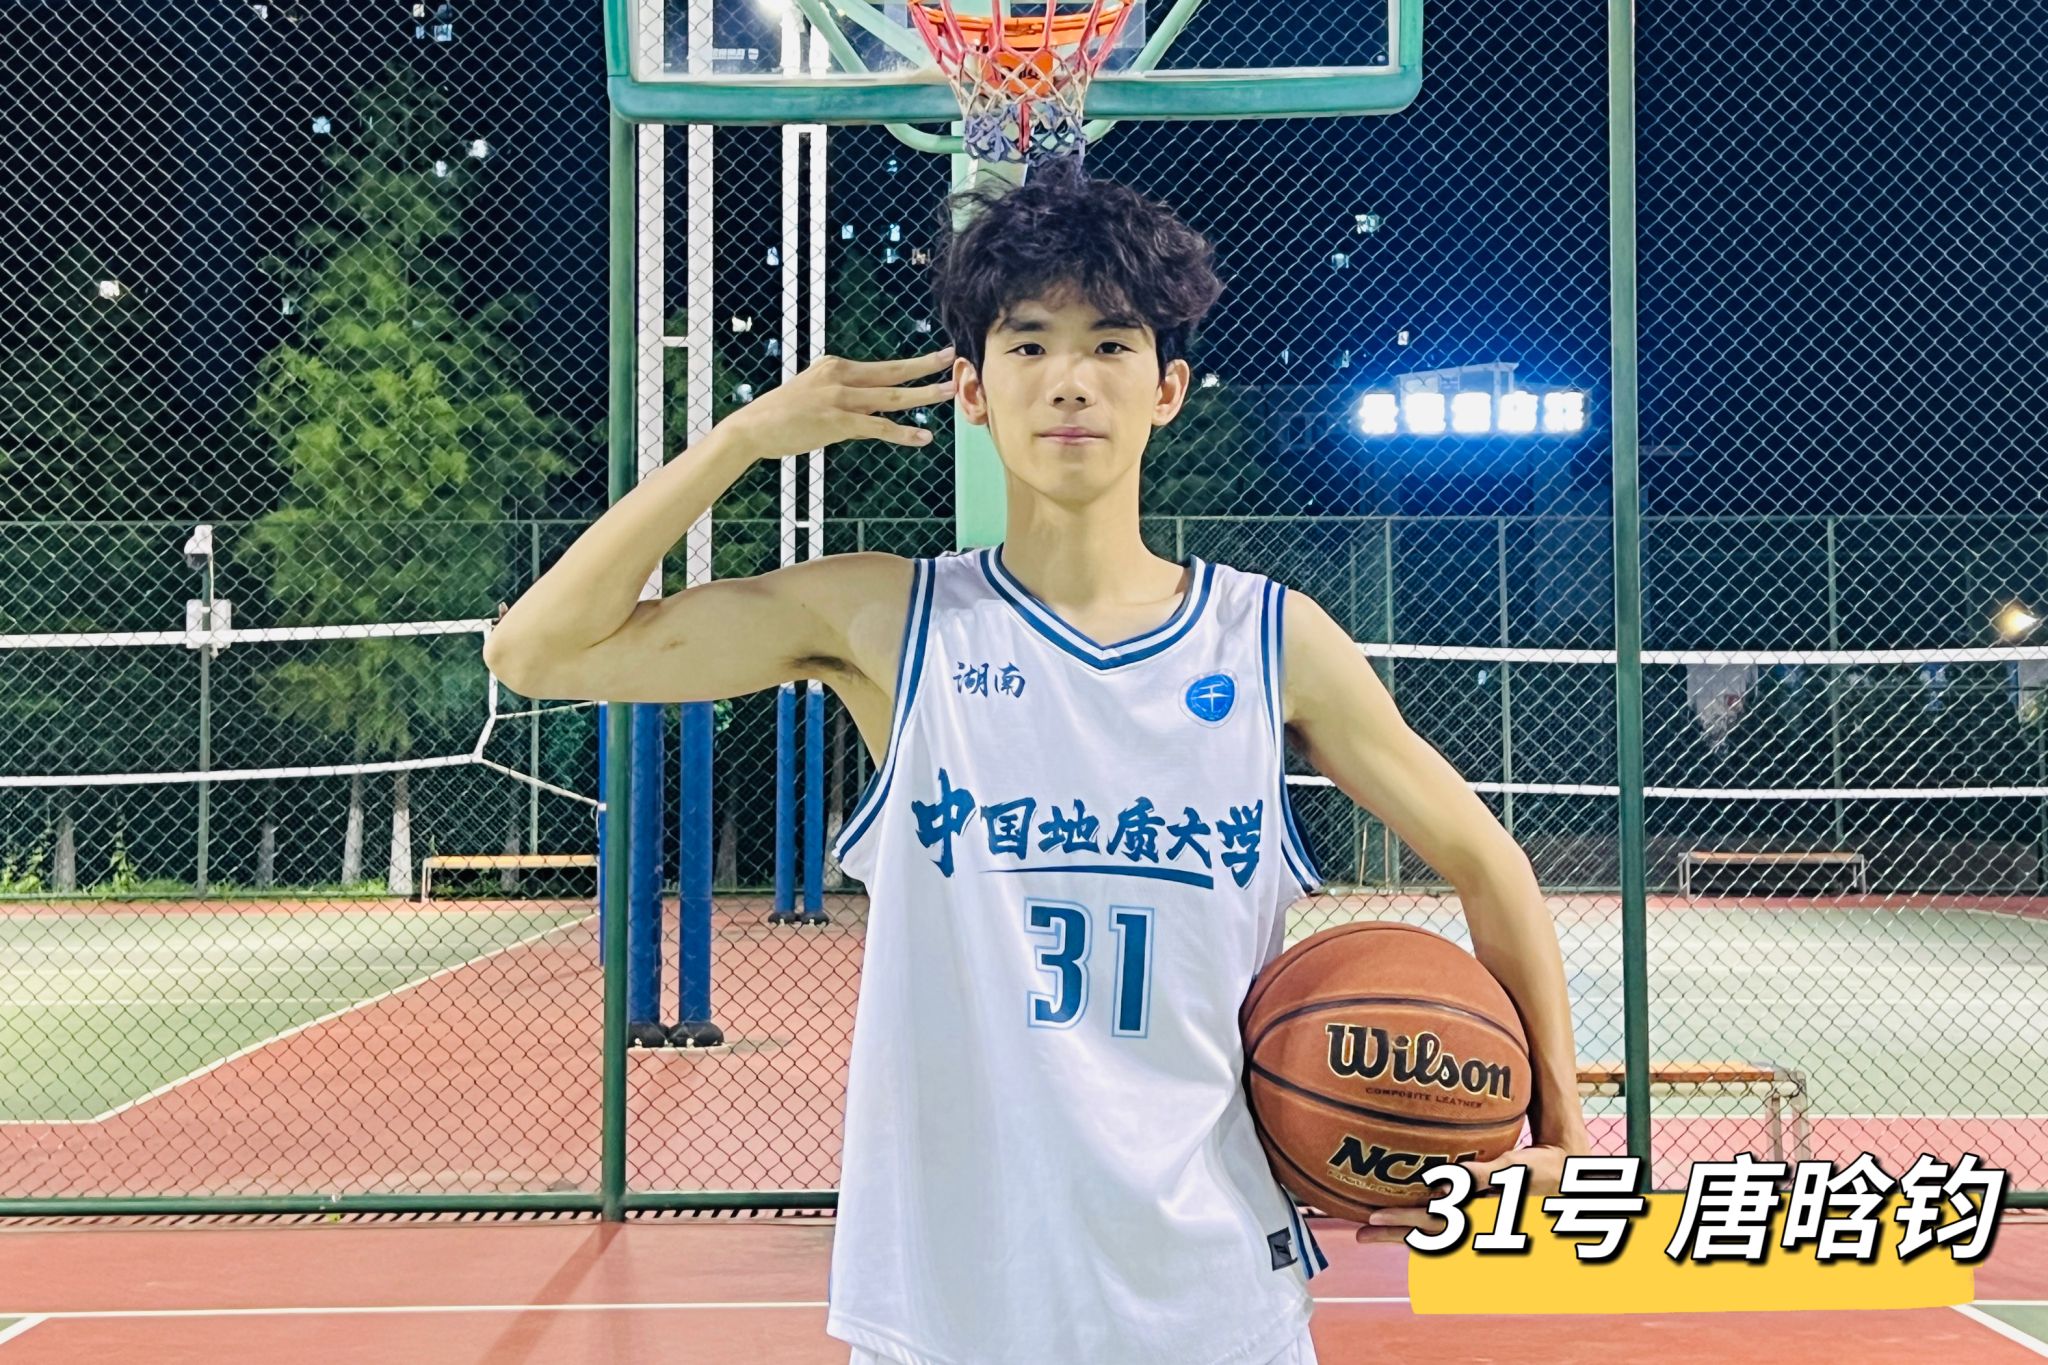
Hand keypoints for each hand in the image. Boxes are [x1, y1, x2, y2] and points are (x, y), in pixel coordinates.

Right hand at [719, 346, 956, 461]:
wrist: (753, 428)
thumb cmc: (782, 415)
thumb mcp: (815, 393)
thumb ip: (846, 396)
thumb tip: (874, 406)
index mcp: (836, 366)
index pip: (882, 367)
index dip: (912, 365)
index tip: (936, 358)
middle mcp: (841, 376)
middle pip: (893, 371)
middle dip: (925, 366)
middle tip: (952, 357)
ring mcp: (840, 398)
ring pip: (892, 397)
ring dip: (923, 395)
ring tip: (948, 392)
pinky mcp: (838, 422)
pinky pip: (879, 427)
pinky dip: (903, 433)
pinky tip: (923, 437)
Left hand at [1354, 1143, 1576, 1243]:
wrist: (1573, 1180)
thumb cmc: (1545, 1169)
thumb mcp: (1518, 1168)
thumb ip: (1484, 1175)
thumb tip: (1446, 1183)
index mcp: (1481, 1215)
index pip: (1433, 1222)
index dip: (1401, 1220)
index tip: (1371, 1218)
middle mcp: (1477, 1224)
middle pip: (1426, 1233)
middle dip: (1393, 1233)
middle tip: (1360, 1233)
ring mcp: (1479, 1225)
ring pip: (1434, 1234)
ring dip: (1404, 1233)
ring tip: (1372, 1232)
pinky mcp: (1482, 1218)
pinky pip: (1448, 1227)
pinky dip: (1425, 1228)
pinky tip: (1407, 1225)